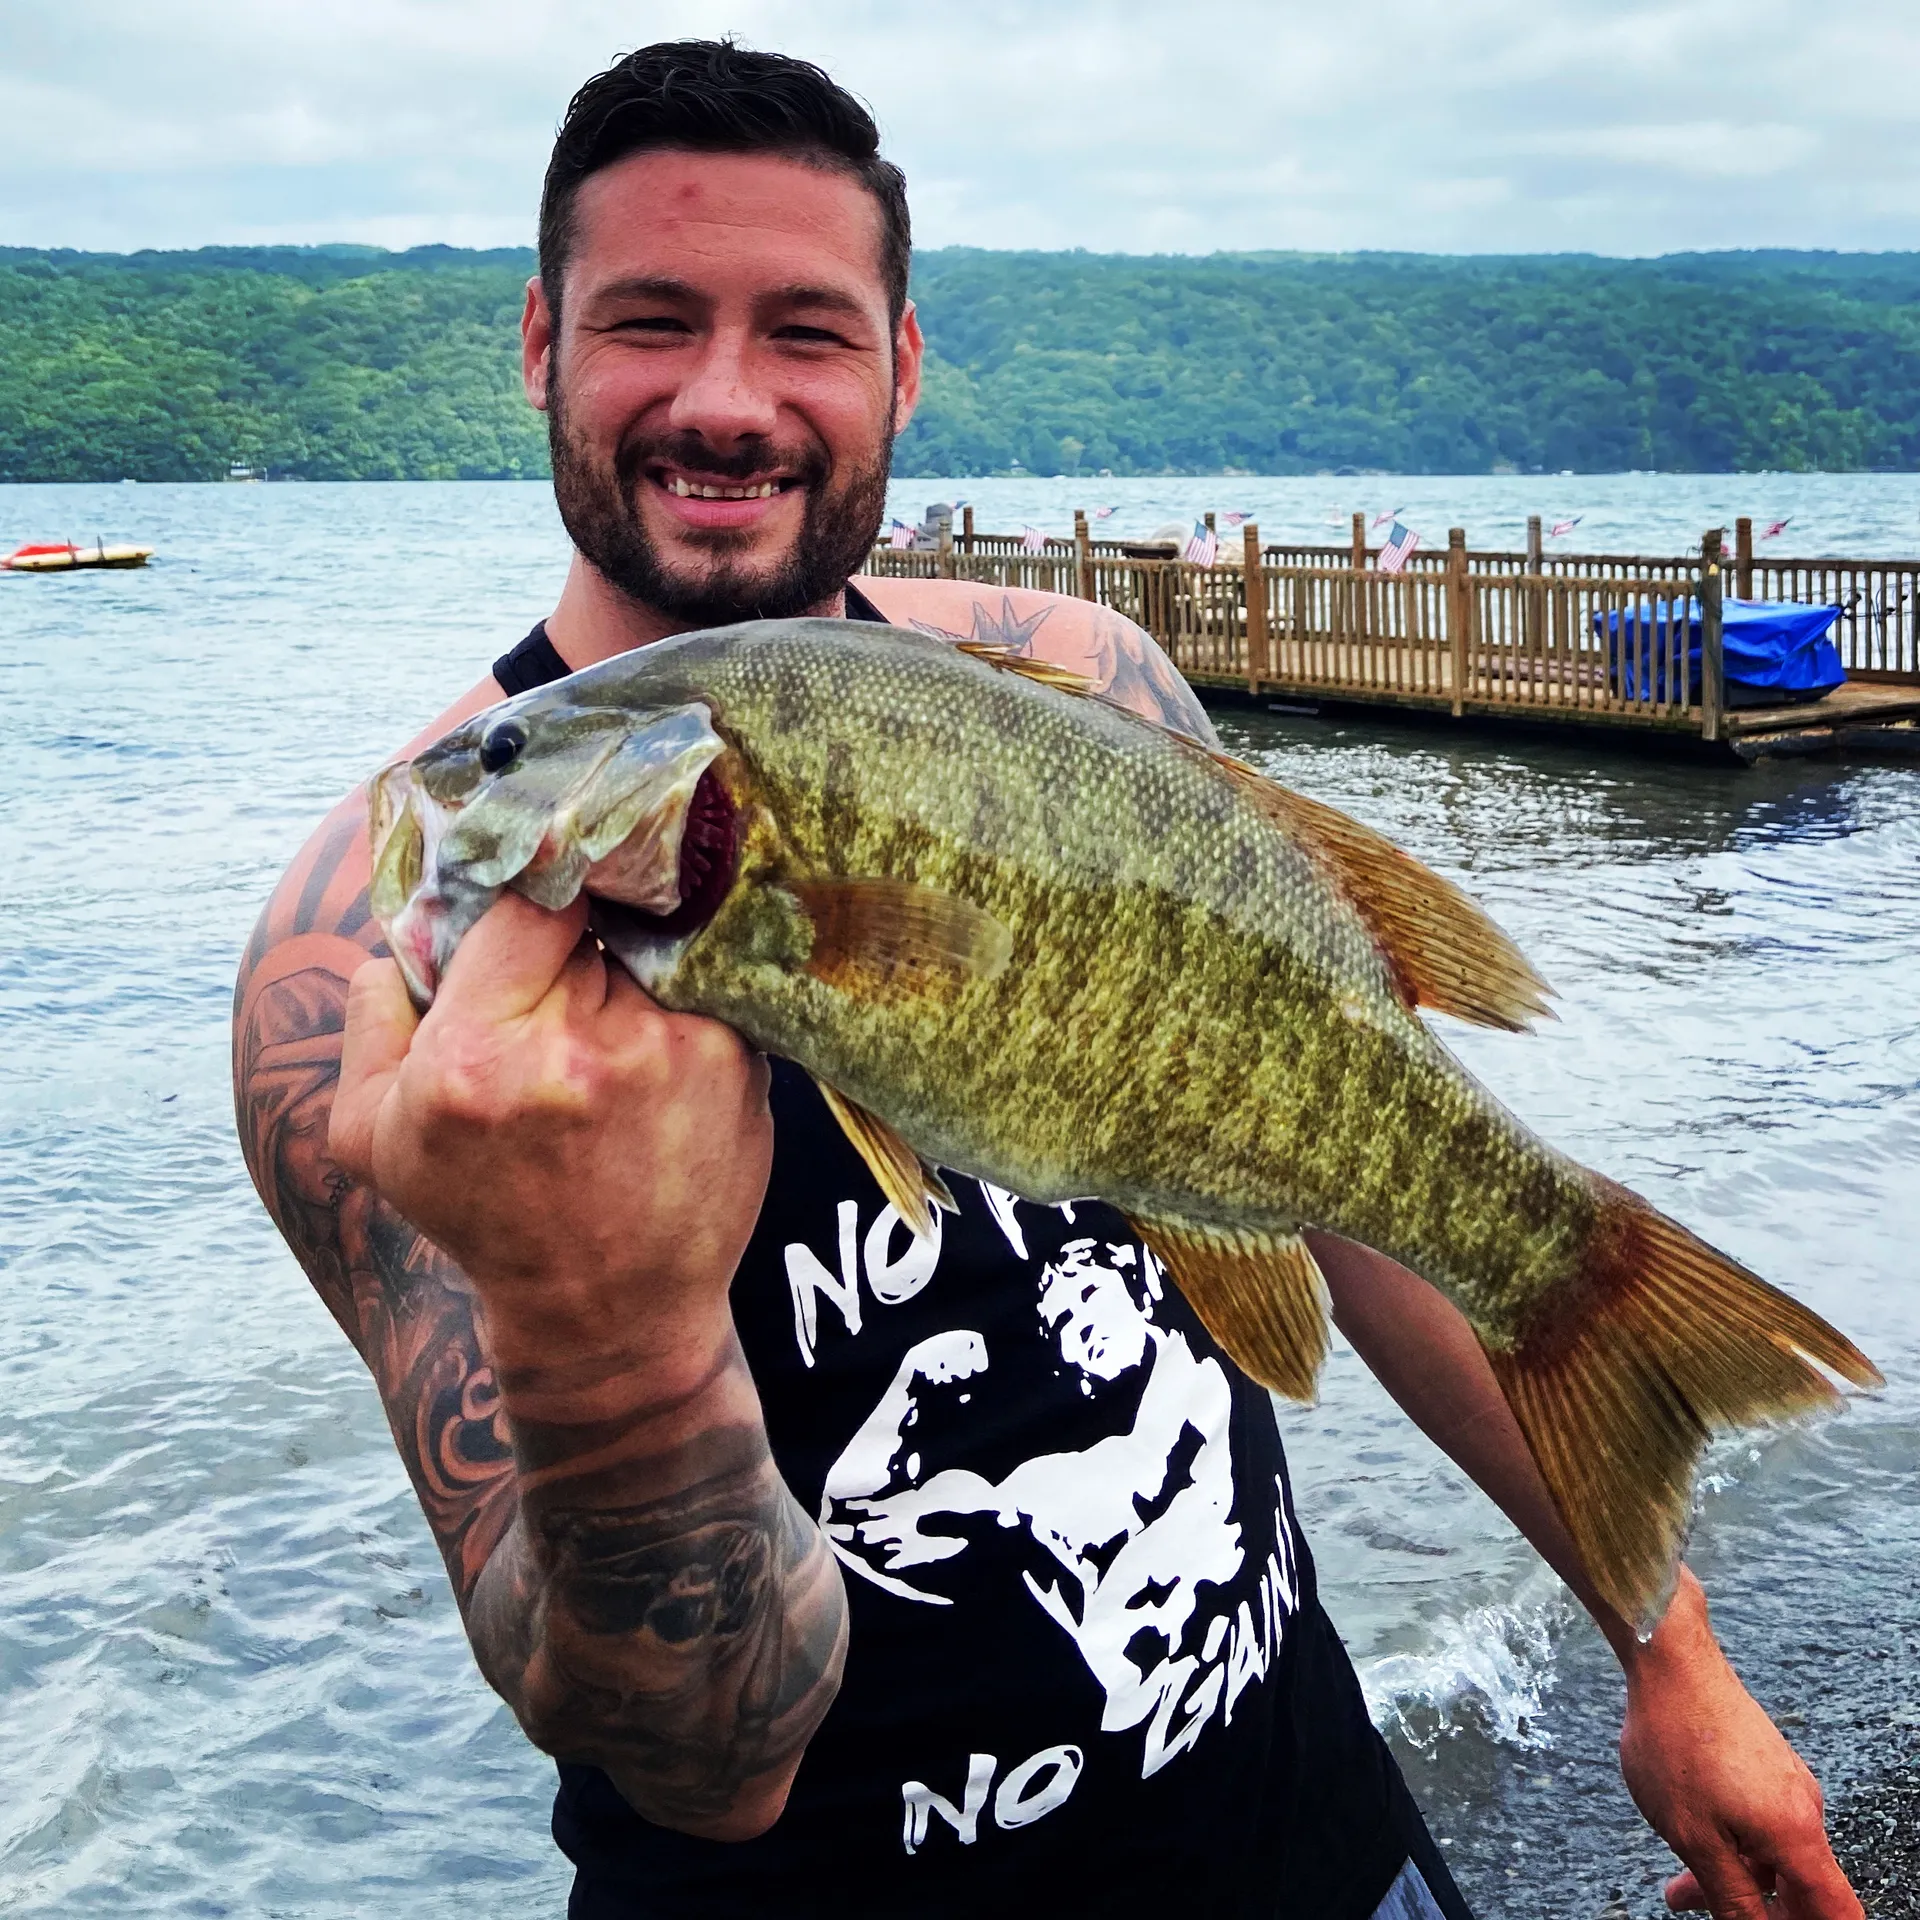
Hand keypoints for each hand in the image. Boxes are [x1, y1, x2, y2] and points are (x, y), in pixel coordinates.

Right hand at [329, 891, 772, 1379]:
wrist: (607, 1310)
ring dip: (633, 973)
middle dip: (578, 940)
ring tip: (613, 1040)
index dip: (531, 890)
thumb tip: (407, 926)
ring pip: (651, 948)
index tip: (537, 905)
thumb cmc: (484, 1216)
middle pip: (590, 919)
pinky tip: (661, 1061)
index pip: (523, 900)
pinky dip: (682, 1006)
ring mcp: (669, 1051)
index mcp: (474, 1058)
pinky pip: (704, 988)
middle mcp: (576, 1049)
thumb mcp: (374, 1137)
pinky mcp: (736, 1062)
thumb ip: (371, 1017)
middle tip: (568, 988)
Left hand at [1617, 1571, 1860, 1919]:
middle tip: (1699, 1907)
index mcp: (1796, 1834)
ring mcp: (1784, 1781)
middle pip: (1796, 1884)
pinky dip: (1729, 1838)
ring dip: (1733, 1873)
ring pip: (1768, 1850)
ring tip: (1679, 1887)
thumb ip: (1730, 1895)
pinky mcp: (1764, 1761)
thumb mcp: (1693, 1835)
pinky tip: (1689, 1834)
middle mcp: (1803, 1807)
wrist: (1669, 1657)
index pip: (1836, 1910)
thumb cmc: (1676, 1739)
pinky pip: (1757, 1817)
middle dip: (1757, 1909)